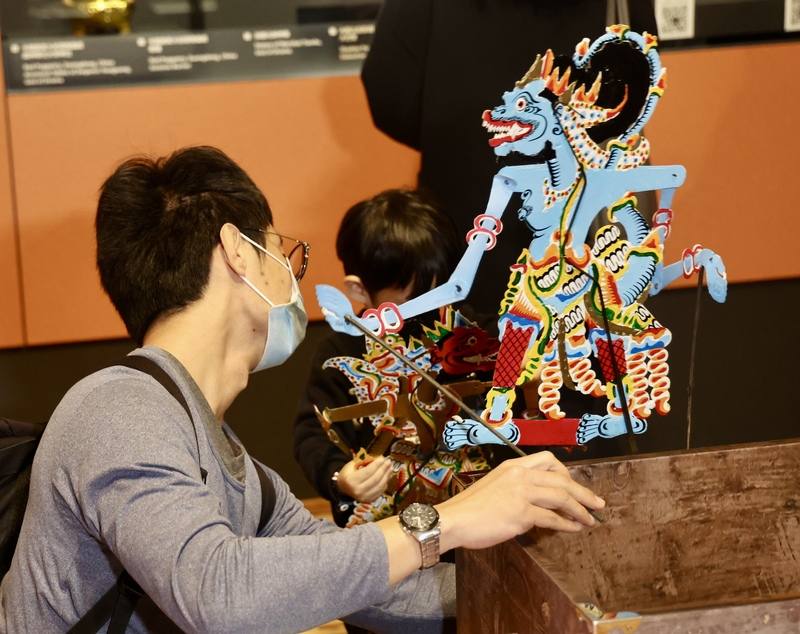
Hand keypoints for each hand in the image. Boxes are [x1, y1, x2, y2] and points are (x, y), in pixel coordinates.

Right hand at [336, 457, 392, 502]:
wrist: (343, 487)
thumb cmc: (348, 474)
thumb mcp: (352, 464)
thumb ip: (365, 461)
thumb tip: (379, 458)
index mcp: (351, 481)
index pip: (368, 471)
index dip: (377, 464)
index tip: (382, 458)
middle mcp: (357, 491)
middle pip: (376, 479)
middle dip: (384, 469)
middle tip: (388, 461)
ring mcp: (364, 497)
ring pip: (380, 486)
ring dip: (387, 475)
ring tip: (390, 468)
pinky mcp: (369, 500)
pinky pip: (381, 491)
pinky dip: (385, 483)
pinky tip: (387, 476)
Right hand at [436, 451, 604, 550]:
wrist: (455, 519)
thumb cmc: (471, 507)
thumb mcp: (495, 485)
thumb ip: (516, 487)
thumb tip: (537, 502)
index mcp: (513, 466)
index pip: (548, 460)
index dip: (566, 473)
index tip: (573, 486)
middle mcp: (520, 475)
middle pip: (561, 480)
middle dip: (583, 492)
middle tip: (598, 503)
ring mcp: (522, 493)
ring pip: (562, 497)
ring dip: (580, 509)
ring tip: (590, 519)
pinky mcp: (522, 513)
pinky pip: (552, 518)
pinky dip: (567, 524)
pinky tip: (574, 528)